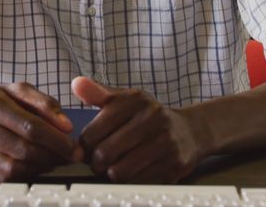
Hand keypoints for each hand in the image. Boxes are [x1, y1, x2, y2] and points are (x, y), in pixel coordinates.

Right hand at [0, 82, 82, 181]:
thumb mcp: (18, 90)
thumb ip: (45, 103)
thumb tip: (66, 127)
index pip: (29, 126)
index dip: (56, 140)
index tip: (75, 148)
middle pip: (22, 150)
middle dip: (52, 156)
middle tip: (70, 157)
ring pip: (13, 168)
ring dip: (40, 167)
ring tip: (55, 161)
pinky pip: (2, 179)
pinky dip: (24, 175)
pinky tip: (35, 166)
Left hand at [72, 77, 203, 182]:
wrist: (188, 131)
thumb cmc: (148, 117)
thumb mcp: (125, 100)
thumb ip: (98, 93)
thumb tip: (76, 83)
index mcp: (135, 101)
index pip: (93, 132)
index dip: (85, 146)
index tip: (89, 148)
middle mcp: (153, 118)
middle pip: (105, 154)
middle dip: (97, 163)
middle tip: (99, 163)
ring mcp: (166, 142)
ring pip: (120, 171)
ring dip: (113, 174)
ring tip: (115, 168)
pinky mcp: (174, 164)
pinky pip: (139, 182)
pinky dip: (132, 181)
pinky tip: (133, 172)